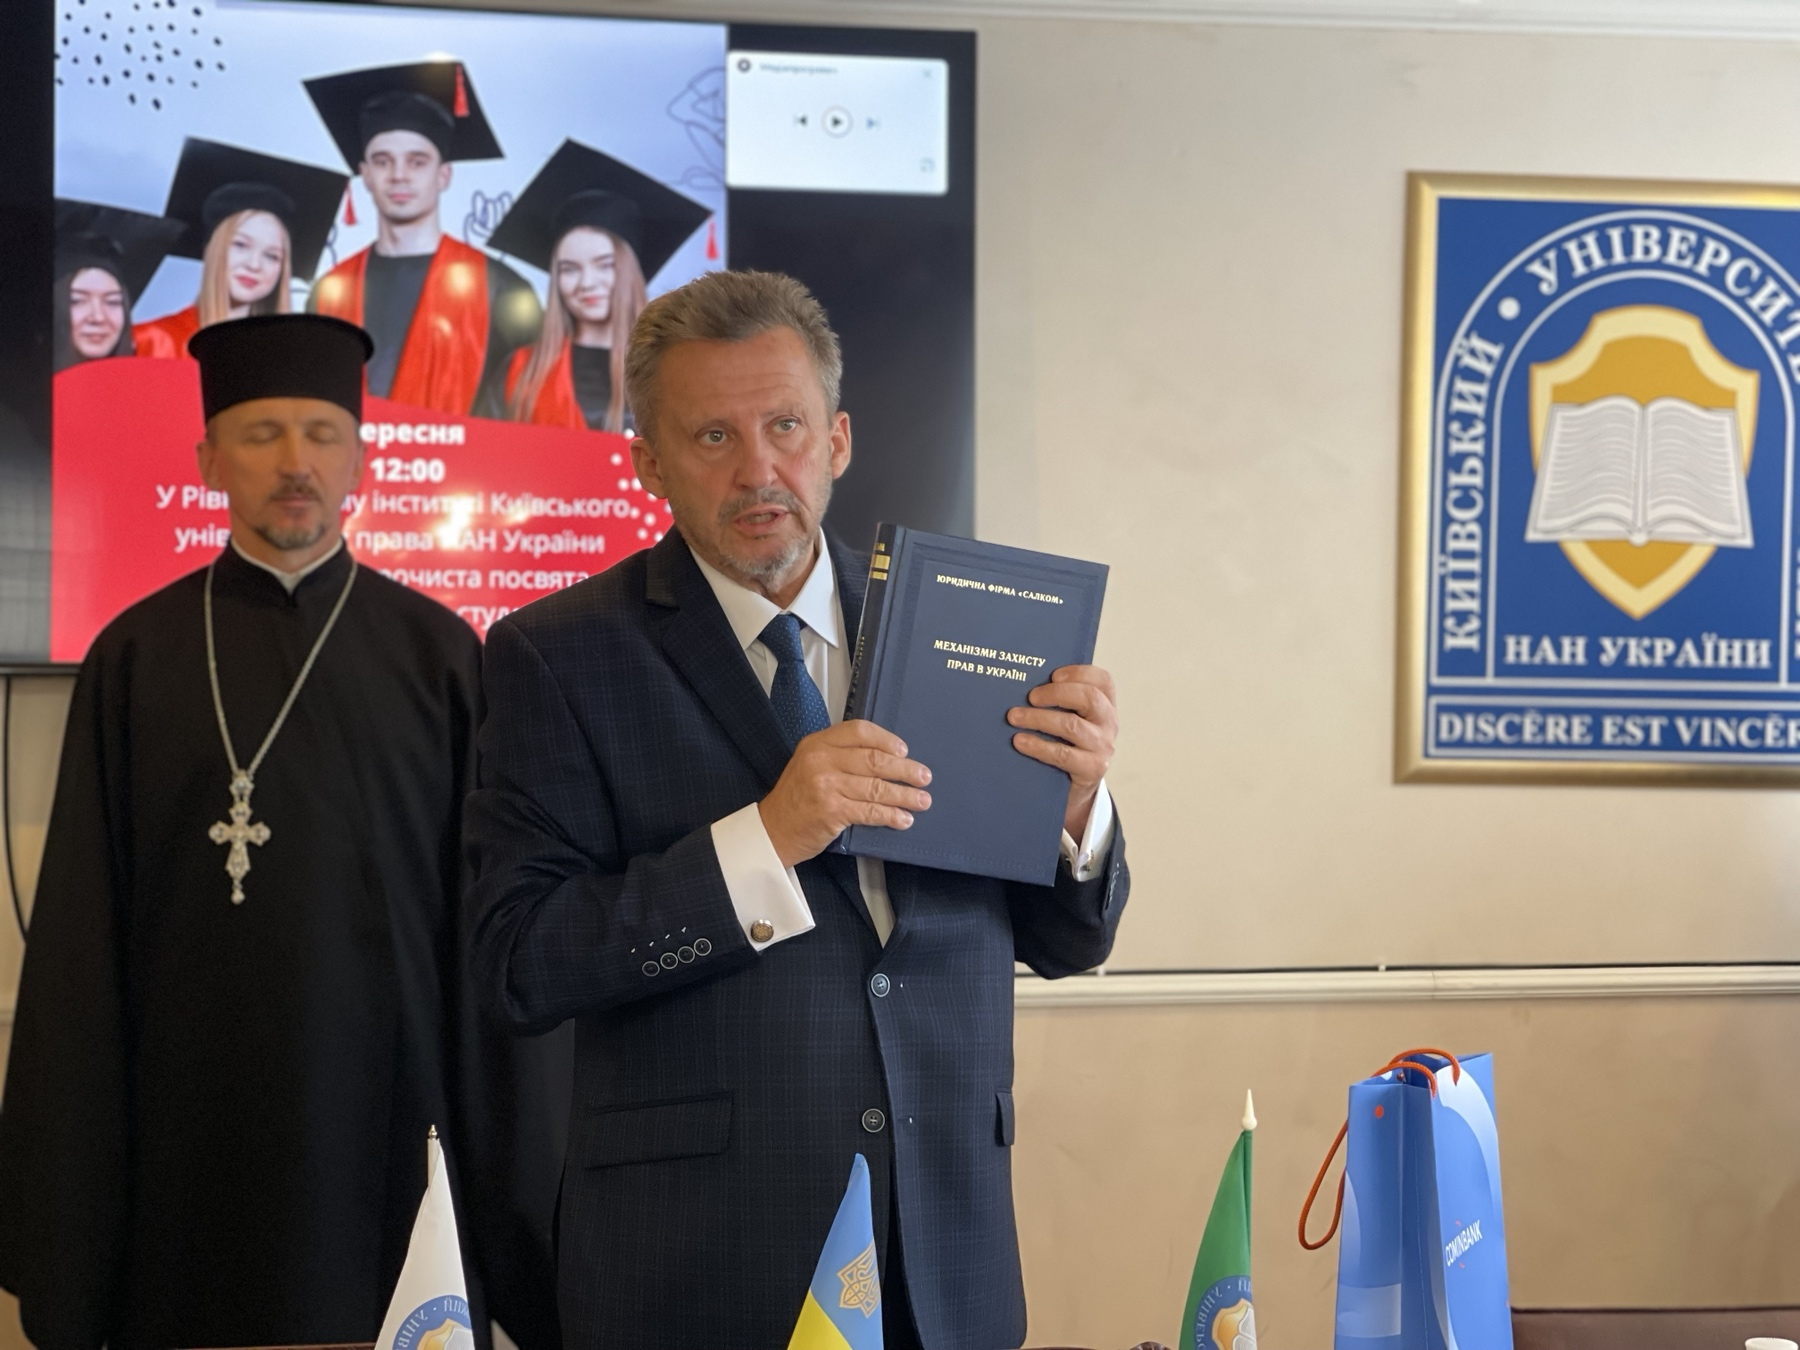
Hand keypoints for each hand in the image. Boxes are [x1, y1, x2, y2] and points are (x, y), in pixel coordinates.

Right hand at [758, 720, 932, 866]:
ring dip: (904, 795)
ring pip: (876, 787)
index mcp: (817, 744)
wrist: (772, 830)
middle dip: (904, 769)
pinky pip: (870, 811)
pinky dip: (891, 815)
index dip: (886, 739)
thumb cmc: (796, 799)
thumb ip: (840, 756)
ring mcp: (825, 785)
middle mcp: (820, 760)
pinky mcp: (831, 811)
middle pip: (873, 759)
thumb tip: (887, 758)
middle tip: (923, 777)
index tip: (904, 750)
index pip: (859, 731)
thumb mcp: (810, 765)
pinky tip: (903, 818)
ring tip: (922, 800)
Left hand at [1006, 665, 1117, 837]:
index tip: (1053, 675)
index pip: (1102, 680)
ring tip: (1014, 717)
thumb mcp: (1069, 719)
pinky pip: (1063, 754)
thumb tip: (1020, 684)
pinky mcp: (1092, 769)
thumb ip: (1057, 701)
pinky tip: (1019, 741)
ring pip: (1072, 725)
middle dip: (1056, 693)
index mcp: (1105, 705)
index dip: (1079, 673)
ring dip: (1039, 718)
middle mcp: (1108, 723)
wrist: (1074, 788)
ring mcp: (1102, 747)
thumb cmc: (1065, 744)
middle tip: (1030, 697)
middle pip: (1090, 698)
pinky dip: (1038, 746)